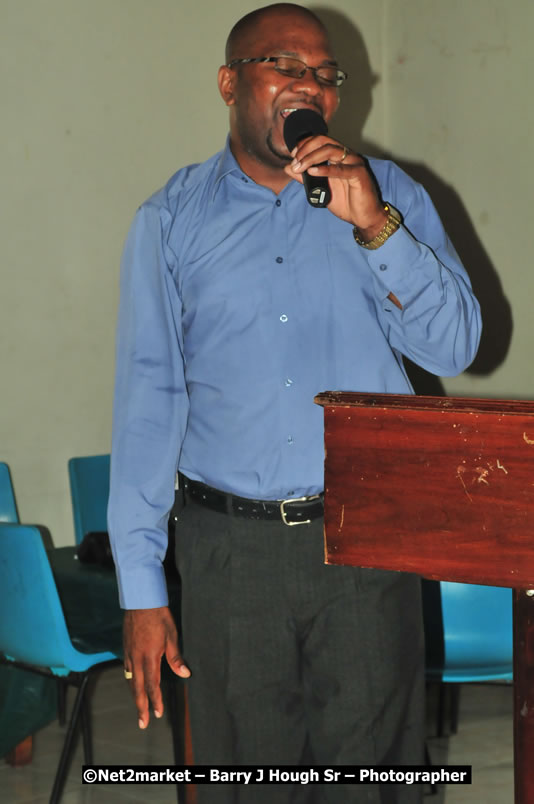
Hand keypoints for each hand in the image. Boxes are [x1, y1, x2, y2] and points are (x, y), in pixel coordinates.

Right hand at [123, 606, 190, 728]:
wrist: (140, 601)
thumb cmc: (158, 617)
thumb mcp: (172, 636)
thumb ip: (176, 657)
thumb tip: (185, 674)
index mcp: (150, 657)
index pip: (152, 685)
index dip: (155, 701)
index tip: (158, 714)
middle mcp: (137, 659)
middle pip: (138, 688)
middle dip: (141, 707)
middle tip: (142, 723)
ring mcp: (129, 654)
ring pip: (131, 680)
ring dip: (135, 695)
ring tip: (139, 707)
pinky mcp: (126, 648)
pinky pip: (127, 669)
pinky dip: (131, 681)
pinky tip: (133, 683)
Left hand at [284, 136, 386, 238]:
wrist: (363, 218)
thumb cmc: (346, 203)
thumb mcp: (321, 189)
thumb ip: (305, 178)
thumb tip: (288, 168)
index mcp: (338, 157)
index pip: (320, 141)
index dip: (304, 145)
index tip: (293, 155)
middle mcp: (347, 156)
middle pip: (324, 141)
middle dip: (305, 149)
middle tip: (294, 162)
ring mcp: (354, 163)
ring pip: (331, 151)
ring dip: (311, 157)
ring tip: (299, 167)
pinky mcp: (359, 174)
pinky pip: (341, 169)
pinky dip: (325, 169)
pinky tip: (312, 172)